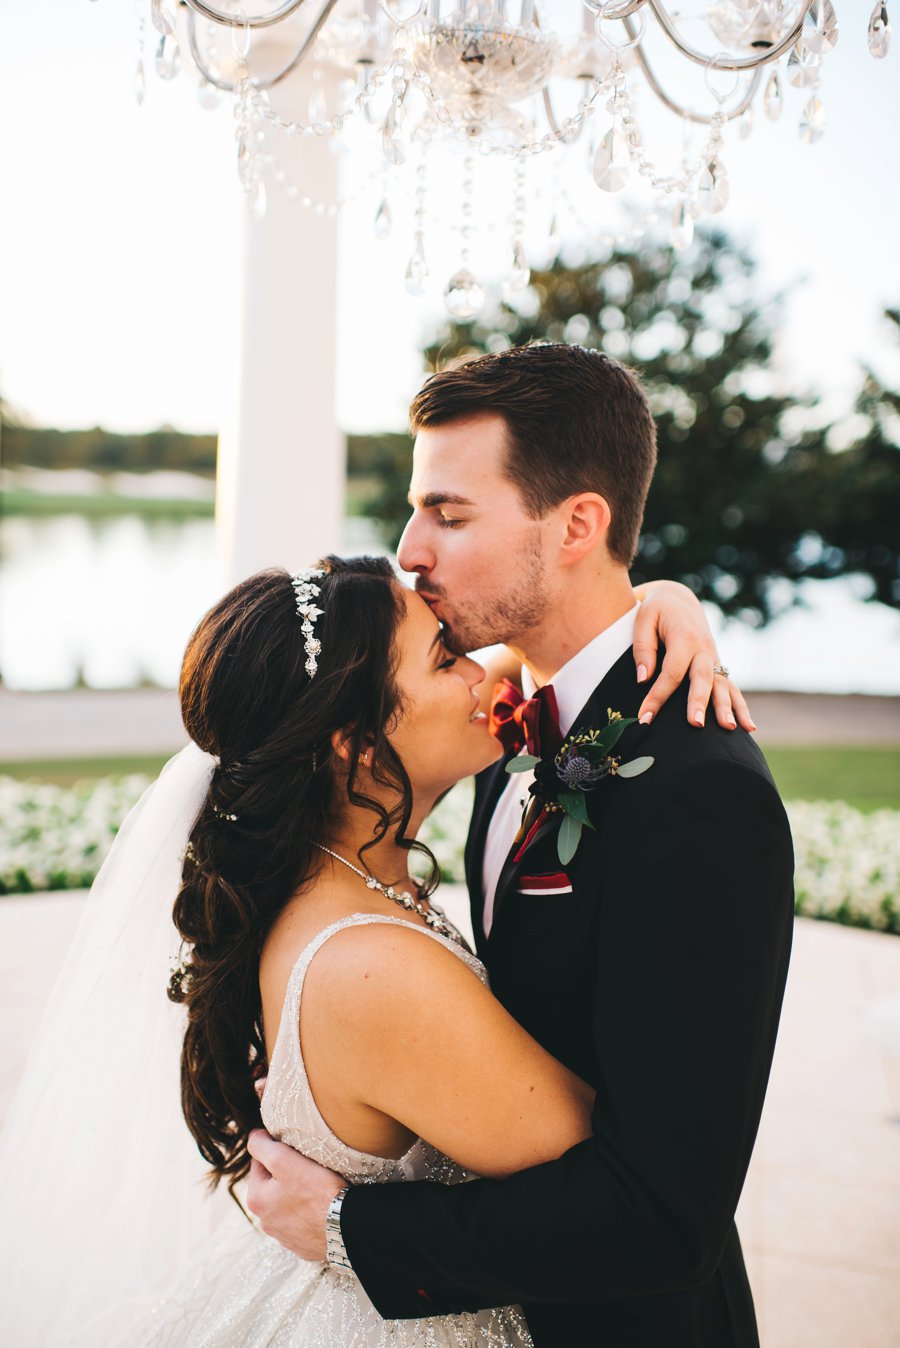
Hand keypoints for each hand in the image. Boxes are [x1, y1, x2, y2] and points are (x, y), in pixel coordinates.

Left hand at [246, 1128, 343, 1261]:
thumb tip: (253, 1137)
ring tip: (317, 1189)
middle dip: (287, 1175)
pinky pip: (301, 1221)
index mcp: (255, 1200)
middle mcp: (264, 1222)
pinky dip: (308, 1213)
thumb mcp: (283, 1160)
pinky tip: (322, 1207)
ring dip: (297, 1195)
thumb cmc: (316, 1193)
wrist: (345, 1228)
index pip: (260, 1163)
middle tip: (309, 1170)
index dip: (278, 1152)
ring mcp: (283, 1236)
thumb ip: (261, 1146)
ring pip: (287, 1203)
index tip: (296, 1153)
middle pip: (273, 1185)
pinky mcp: (301, 1244)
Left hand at [632, 582, 755, 731]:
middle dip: (699, 703)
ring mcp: (713, 658)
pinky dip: (740, 707)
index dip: (657, 696)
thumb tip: (643, 680)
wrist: (678, 599)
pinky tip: (748, 727)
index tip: (644, 717)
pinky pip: (731, 688)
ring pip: (722, 686)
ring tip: (729, 728)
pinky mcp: (717, 666)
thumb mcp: (643, 621)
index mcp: (684, 637)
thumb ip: (643, 650)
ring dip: (727, 708)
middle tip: (696, 724)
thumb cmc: (656, 611)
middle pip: (702, 679)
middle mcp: (703, 649)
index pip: (671, 672)